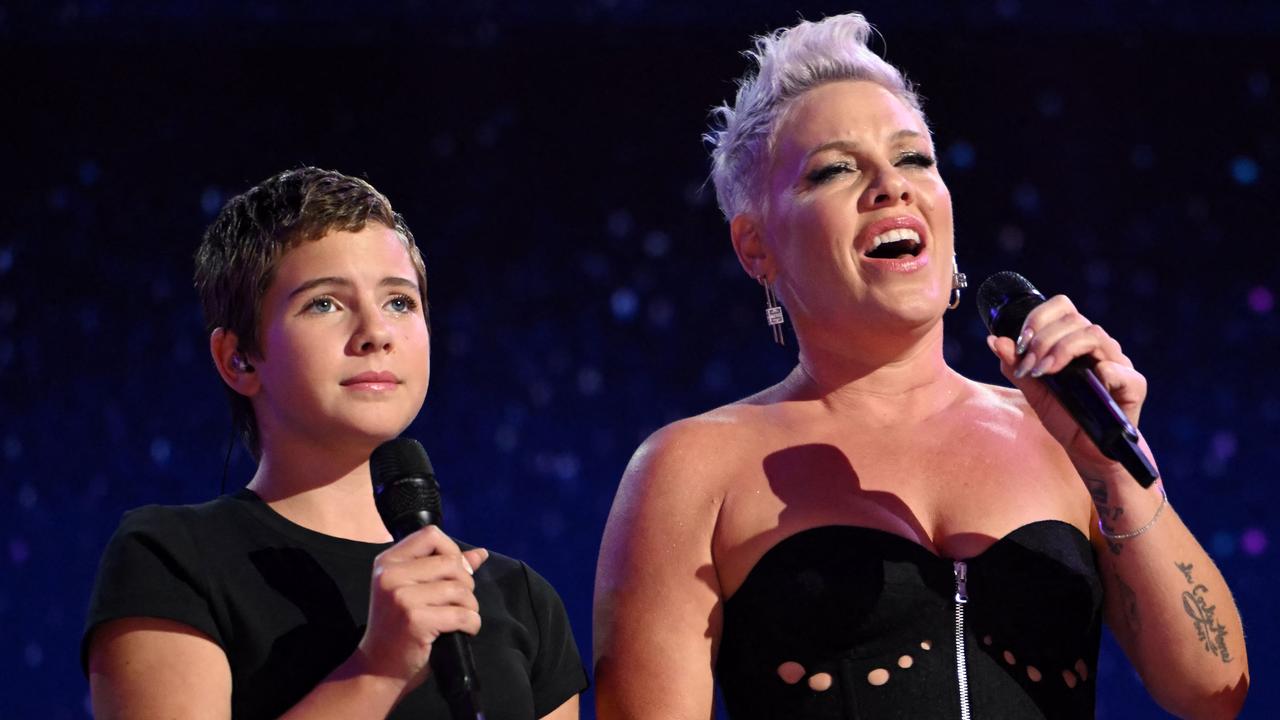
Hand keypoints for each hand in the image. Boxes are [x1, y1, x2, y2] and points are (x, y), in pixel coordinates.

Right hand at [354, 525, 488, 688]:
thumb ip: (445, 569)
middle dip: (465, 583)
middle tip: (459, 603)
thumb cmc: (398, 629)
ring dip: (470, 606)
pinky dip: (471, 624)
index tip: (454, 574)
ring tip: (460, 618)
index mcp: (388, 561)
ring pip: (459, 589)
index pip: (431, 535)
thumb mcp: (414, 592)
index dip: (452, 551)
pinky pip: (461, 614)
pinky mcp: (415, 620)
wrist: (377, 670)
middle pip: (450, 562)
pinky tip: (463, 631)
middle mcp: (390, 574)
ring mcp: (401, 597)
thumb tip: (480, 553)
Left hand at [986, 294, 1154, 480]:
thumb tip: (994, 340)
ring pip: (1094, 335)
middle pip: (1074, 319)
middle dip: (1043, 340)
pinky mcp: (1133, 386)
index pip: (1061, 308)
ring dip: (1062, 349)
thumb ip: (1015, 365)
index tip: (1021, 342)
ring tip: (1044, 372)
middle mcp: (1098, 347)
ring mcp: (1118, 363)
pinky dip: (1100, 371)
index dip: (1039, 317)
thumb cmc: (1065, 416)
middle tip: (1029, 366)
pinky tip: (1084, 385)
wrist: (1087, 451)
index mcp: (1075, 341)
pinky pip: (1119, 369)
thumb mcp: (1033, 391)